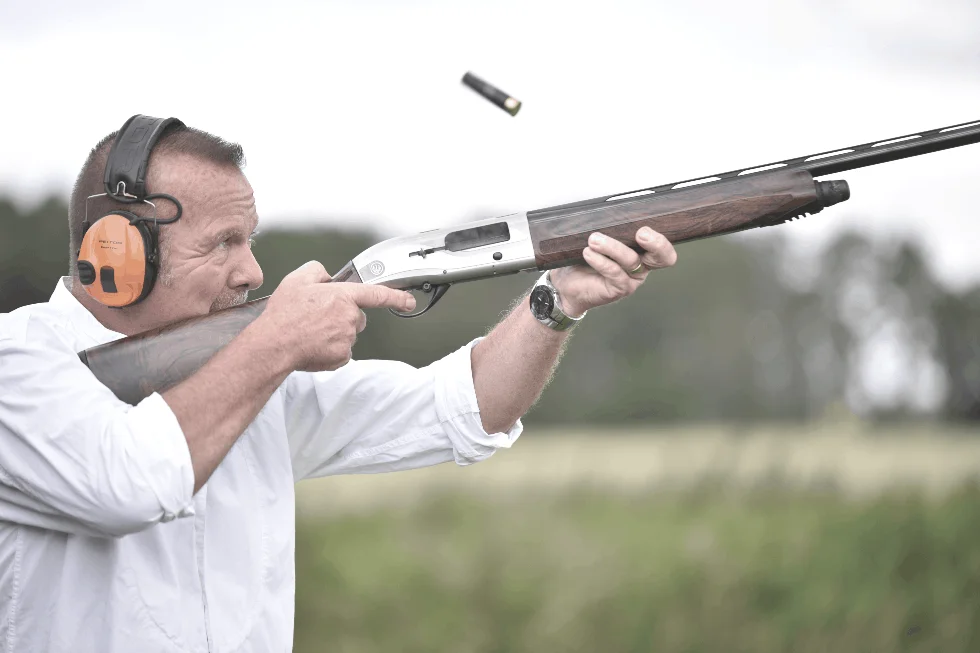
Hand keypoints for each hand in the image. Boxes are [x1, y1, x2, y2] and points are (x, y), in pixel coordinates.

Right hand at [256, 261, 415, 371]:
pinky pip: (342, 351)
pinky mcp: (341, 357)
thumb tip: (326, 276)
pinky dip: (331, 349)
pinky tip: (314, 345)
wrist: (274, 345)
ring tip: (311, 332)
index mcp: (343, 296)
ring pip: (349, 334)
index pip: (377, 294)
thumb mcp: (296, 280)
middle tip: (319, 318)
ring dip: (336, 333)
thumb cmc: (284, 314)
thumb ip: (316, 271)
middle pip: (357, 317)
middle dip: (344, 316)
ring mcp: (347, 339)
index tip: (409, 301)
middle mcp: (349, 317)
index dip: (397, 297)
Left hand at [548, 226, 676, 316]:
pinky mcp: (618, 289)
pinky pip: (614, 272)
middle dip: (656, 244)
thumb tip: (607, 209)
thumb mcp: (599, 238)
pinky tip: (588, 253)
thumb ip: (609, 227)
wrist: (568, 284)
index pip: (663, 244)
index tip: (644, 227)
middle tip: (641, 233)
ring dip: (612, 247)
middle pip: (663, 257)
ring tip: (594, 239)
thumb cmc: (585, 259)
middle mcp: (642, 266)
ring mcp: (631, 279)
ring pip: (631, 260)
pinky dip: (601, 261)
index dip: (661, 238)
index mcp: (642, 250)